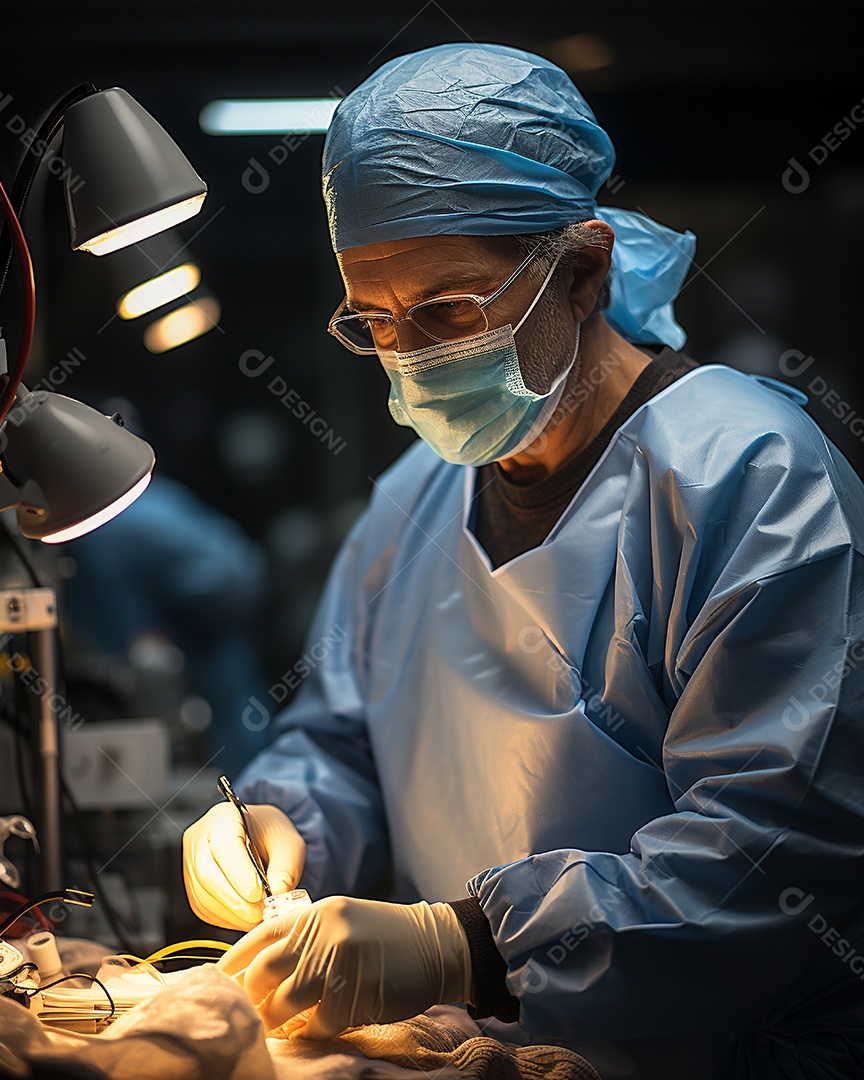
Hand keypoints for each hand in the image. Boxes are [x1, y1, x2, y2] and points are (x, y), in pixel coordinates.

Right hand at [183, 802, 305, 929]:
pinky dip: (227, 918)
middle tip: (259, 914)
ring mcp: (191, 864)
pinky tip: (247, 917)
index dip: (239, 873)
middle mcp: (199, 839)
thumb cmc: (272, 836)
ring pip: (203, 895)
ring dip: (232, 913)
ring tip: (259, 917)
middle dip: (235, 900)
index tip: (258, 894)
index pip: (223, 846)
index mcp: (222, 817)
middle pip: (207, 874)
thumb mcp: (289, 844)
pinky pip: (204, 908)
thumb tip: (277, 894)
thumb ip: (286, 867)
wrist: (259, 837)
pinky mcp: (192, 887)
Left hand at [217, 895, 472, 1037]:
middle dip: (248, 998)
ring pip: (284, 1002)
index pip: (259, 937)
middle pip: (264, 972)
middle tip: (242, 1014)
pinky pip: (317, 1025)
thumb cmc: (384, 936)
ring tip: (270, 1029)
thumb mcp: (341, 921)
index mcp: (315, 913)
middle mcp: (323, 933)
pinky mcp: (355, 995)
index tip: (216, 982)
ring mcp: (339, 964)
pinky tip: (310, 1032)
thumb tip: (259, 973)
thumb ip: (304, 938)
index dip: (233, 962)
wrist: (435, 944)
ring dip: (274, 1021)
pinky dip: (309, 1033)